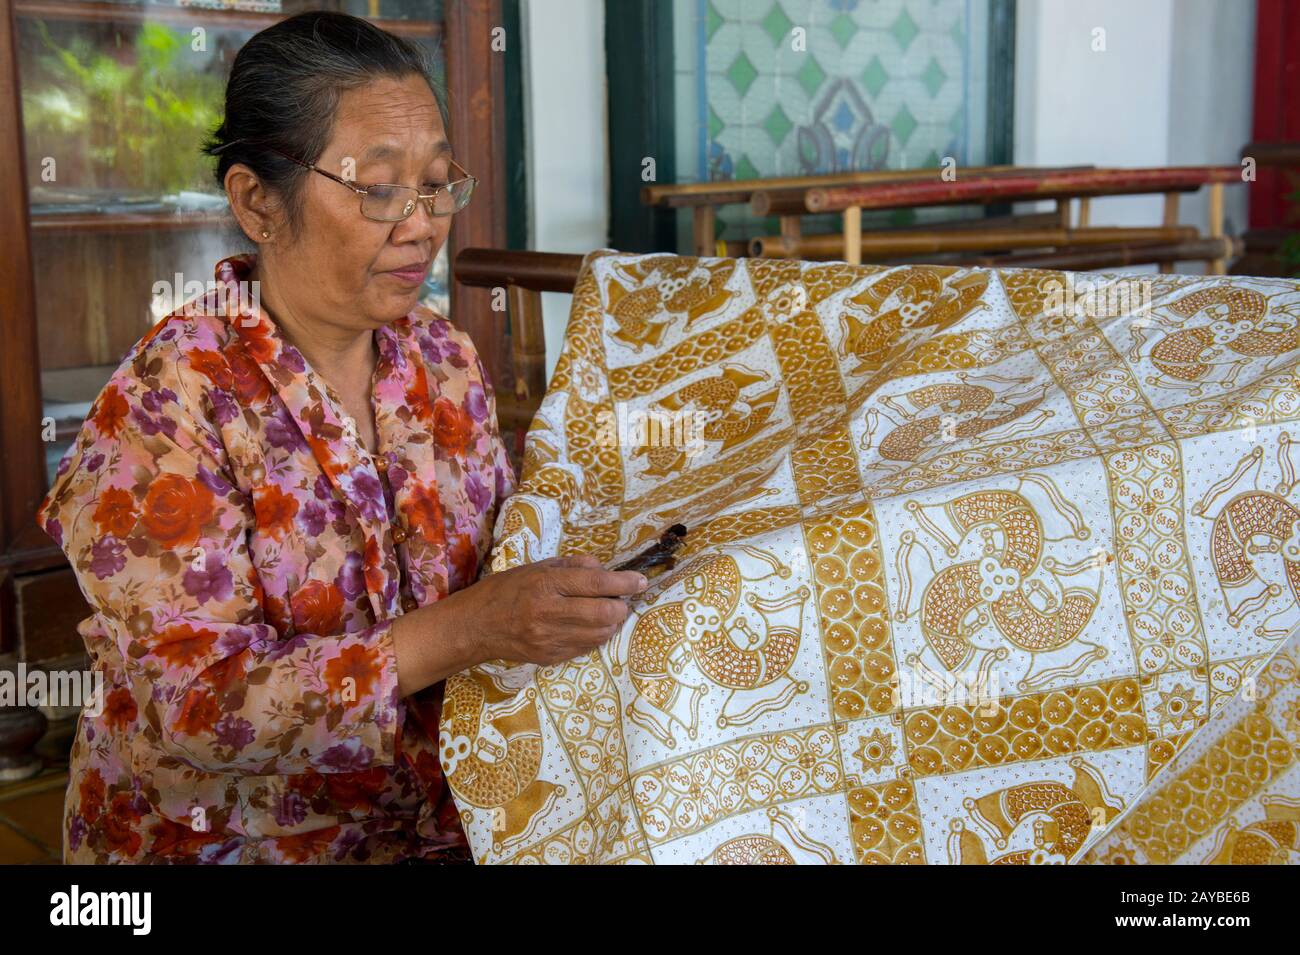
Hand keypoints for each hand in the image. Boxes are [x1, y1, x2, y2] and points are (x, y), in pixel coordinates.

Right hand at [466, 555, 647, 664]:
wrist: (477, 626)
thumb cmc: (507, 590)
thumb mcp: (537, 567)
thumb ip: (573, 566)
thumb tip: (605, 570)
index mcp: (545, 584)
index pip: (596, 584)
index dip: (624, 583)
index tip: (640, 581)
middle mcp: (548, 613)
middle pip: (603, 613)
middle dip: (621, 606)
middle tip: (621, 599)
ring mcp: (549, 639)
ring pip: (600, 634)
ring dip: (611, 623)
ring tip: (606, 612)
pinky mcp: (550, 657)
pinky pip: (586, 648)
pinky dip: (596, 636)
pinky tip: (589, 626)